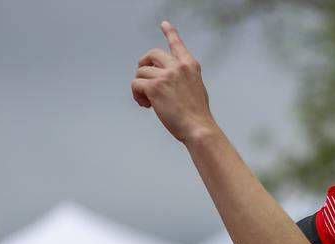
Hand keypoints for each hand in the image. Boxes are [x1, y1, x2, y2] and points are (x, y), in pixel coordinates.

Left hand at [132, 21, 216, 143]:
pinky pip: (136, 84)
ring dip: (140, 86)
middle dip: (143, 64)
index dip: (170, 33)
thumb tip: (161, 81)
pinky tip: (145, 105)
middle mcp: (178, 66)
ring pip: (141, 72)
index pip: (178, 45)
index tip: (164, 24)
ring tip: (148, 102)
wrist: (198, 128)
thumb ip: (182, 79)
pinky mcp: (154, 86)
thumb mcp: (195, 89)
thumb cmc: (197, 115)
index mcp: (190, 66)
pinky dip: (137, 95)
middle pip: (152, 54)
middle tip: (143, 78)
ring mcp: (166, 75)